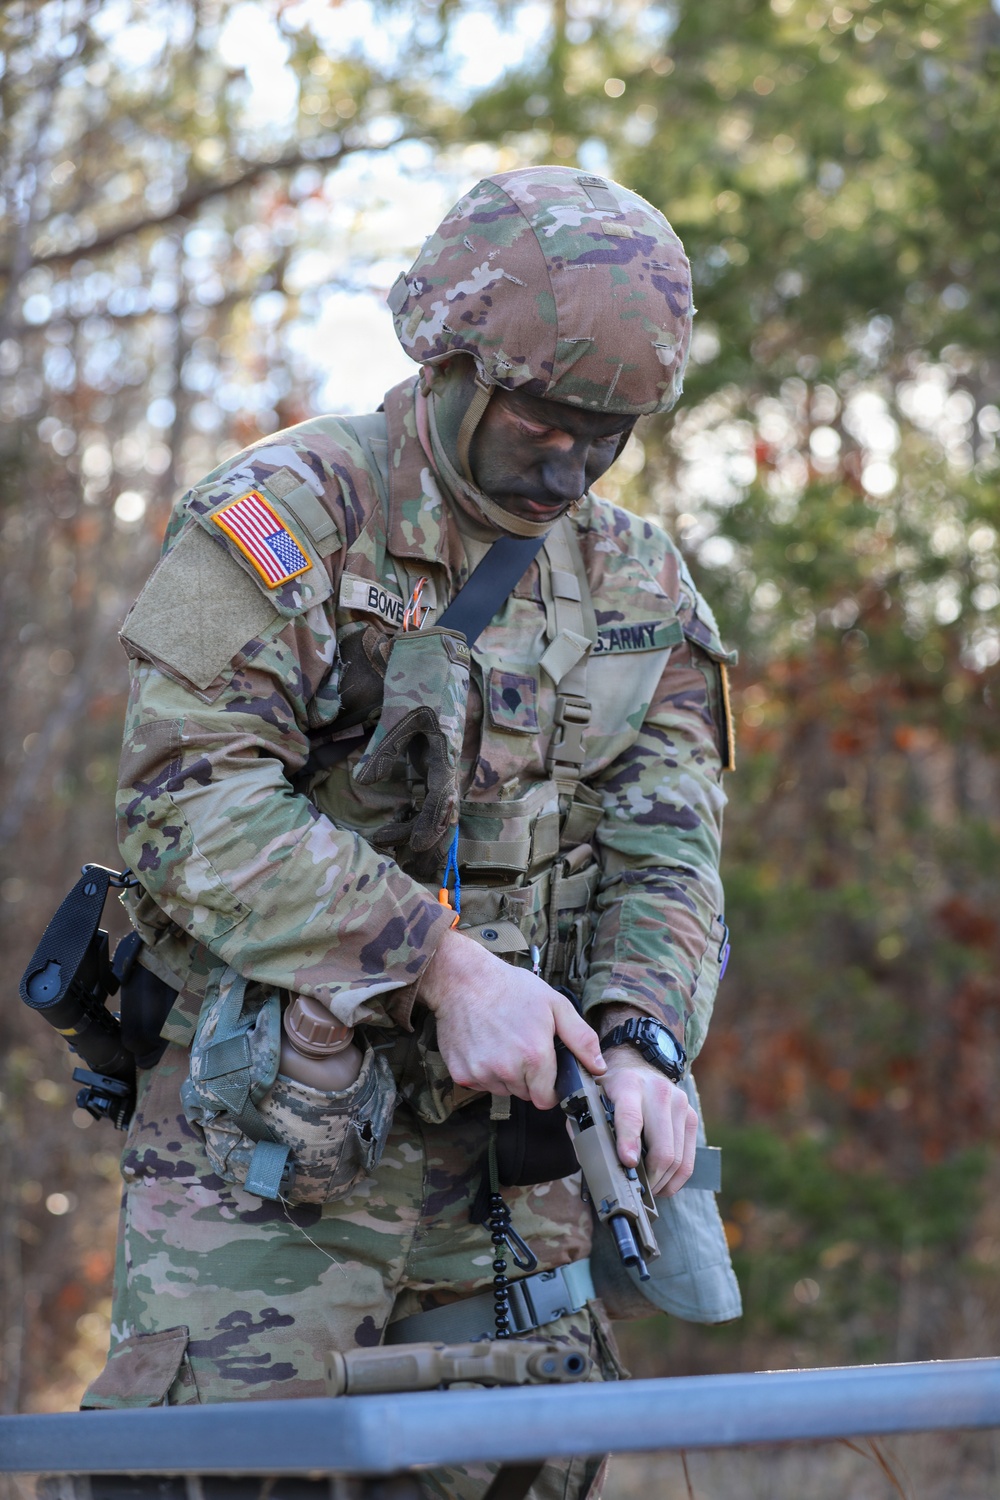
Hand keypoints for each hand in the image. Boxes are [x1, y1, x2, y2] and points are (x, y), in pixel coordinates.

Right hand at [417, 929, 604, 1108]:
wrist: (464, 979)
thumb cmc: (511, 988)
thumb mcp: (555, 1005)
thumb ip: (581, 1039)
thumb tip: (599, 1067)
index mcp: (534, 1057)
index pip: (546, 1099)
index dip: (549, 1087)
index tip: (545, 1071)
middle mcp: (507, 1071)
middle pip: (524, 1094)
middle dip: (528, 1078)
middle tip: (522, 1046)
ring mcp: (481, 1074)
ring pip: (502, 1090)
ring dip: (505, 1075)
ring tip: (502, 1042)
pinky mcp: (461, 1073)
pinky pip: (480, 1084)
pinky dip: (484, 1071)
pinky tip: (484, 1046)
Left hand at [600, 1047, 697, 1196]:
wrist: (636, 1064)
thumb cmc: (608, 1089)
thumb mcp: (592, 1099)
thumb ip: (588, 1126)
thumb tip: (590, 1162)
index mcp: (627, 1085)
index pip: (630, 1116)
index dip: (629, 1142)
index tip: (628, 1163)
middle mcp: (658, 1092)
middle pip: (662, 1147)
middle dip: (649, 1177)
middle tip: (637, 1192)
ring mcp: (679, 1103)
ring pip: (677, 1158)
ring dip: (662, 1182)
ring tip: (648, 1191)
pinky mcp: (691, 1116)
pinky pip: (688, 1159)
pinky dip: (675, 1178)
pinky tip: (662, 1184)